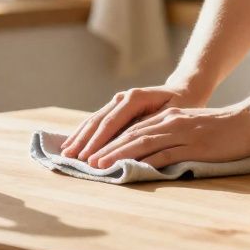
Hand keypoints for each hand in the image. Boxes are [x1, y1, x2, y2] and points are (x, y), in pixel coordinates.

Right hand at [60, 85, 205, 161]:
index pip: (111, 123)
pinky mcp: (116, 108)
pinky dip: (83, 133)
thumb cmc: (182, 104)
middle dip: (83, 141)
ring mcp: (117, 101)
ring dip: (79, 137)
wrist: (184, 90)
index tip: (88, 158)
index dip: (98, 141)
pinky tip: (73, 143)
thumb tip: (130, 142)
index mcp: (135, 98)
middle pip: (98, 121)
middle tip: (70, 159)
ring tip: (66, 153)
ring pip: (93, 120)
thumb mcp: (172, 115)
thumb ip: (150, 126)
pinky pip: (96, 121)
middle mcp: (122, 97)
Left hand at [86, 102, 249, 168]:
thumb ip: (169, 136)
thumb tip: (148, 153)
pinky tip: (132, 170)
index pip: (131, 129)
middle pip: (130, 135)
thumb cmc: (222, 129)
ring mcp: (181, 133)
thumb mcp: (190, 128)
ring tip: (99, 165)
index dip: (107, 140)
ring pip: (142, 142)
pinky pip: (166, 154)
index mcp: (167, 118)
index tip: (89, 152)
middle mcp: (169, 122)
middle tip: (84, 160)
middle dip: (104, 148)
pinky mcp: (194, 146)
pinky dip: (146, 162)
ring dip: (118, 154)